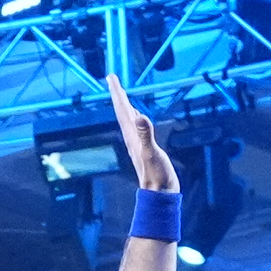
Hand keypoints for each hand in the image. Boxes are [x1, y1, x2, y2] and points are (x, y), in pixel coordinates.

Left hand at [104, 74, 174, 190]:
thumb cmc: (157, 175)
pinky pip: (137, 127)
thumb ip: (146, 135)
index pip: (123, 109)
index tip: (111, 76)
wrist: (160, 193)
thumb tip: (139, 116)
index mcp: (132, 136)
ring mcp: (137, 143)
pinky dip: (135, 117)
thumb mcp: (152, 153)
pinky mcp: (144, 148)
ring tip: (121, 93)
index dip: (117, 92)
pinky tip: (136, 116)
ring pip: (128, 118)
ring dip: (124, 104)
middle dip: (117, 94)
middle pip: (122, 111)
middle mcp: (131, 138)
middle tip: (111, 78)